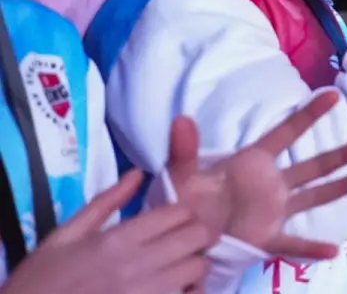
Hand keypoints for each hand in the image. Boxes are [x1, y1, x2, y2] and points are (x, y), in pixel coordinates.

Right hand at [4, 171, 213, 293]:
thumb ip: (106, 203)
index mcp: (119, 240)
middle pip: (197, 237)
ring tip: (172, 271)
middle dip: (193, 237)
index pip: (179, 213)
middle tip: (176, 245)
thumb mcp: (65, 236)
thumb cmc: (41, 280)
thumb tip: (136, 173)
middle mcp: (140, 265)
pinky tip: (169, 292)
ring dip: (190, 267)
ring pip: (197, 270)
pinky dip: (185, 293)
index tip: (171, 223)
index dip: (181, 215)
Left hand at [168, 93, 346, 258]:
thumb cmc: (184, 201)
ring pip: (315, 196)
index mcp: (253, 163)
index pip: (286, 133)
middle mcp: (272, 184)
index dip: (309, 114)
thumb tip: (181, 118)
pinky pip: (293, 243)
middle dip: (342, 154)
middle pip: (314, 165)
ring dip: (342, 187)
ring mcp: (273, 211)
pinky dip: (311, 248)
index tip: (333, 95)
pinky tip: (333, 249)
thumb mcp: (181, 175)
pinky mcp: (266, 237)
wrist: (181, 237)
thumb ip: (184, 150)